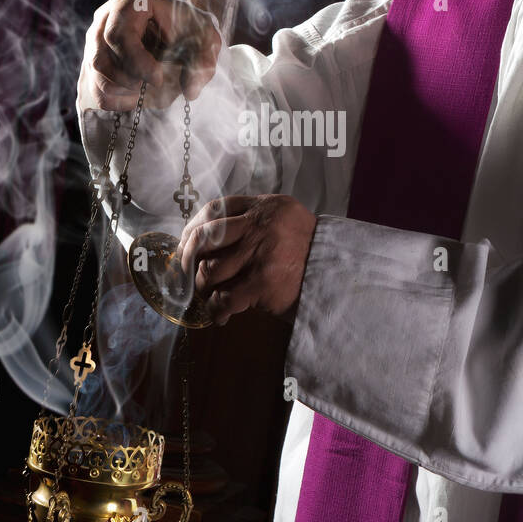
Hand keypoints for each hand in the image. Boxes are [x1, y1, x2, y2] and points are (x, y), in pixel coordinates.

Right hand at [78, 0, 221, 110]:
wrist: (181, 33)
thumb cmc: (191, 30)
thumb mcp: (206, 38)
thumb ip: (204, 60)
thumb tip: (190, 91)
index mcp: (131, 2)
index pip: (118, 35)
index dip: (136, 63)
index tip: (158, 79)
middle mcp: (105, 17)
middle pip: (101, 58)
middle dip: (130, 79)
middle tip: (155, 83)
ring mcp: (95, 40)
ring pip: (95, 74)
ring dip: (123, 90)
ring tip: (147, 87)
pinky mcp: (93, 60)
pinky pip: (94, 89)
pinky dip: (115, 100)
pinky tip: (136, 96)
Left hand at [177, 194, 317, 325]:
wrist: (337, 276)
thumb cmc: (306, 252)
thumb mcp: (285, 220)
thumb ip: (253, 220)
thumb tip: (207, 238)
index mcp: (265, 207)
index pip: (215, 209)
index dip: (193, 227)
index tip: (185, 243)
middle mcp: (261, 225)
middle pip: (205, 237)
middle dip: (187, 258)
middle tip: (185, 274)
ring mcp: (261, 253)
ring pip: (210, 270)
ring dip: (203, 287)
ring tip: (208, 296)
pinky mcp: (263, 282)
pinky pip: (225, 298)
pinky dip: (217, 310)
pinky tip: (220, 315)